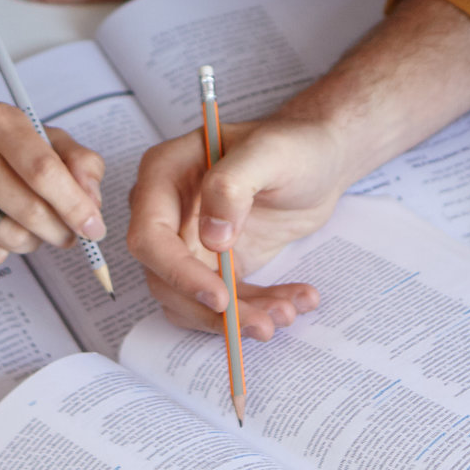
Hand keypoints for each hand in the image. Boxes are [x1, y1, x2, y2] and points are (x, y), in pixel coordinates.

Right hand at [0, 103, 107, 266]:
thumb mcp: (42, 139)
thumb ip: (79, 163)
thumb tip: (92, 202)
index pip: (43, 170)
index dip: (75, 205)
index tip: (95, 228)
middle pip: (30, 209)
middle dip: (61, 231)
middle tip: (70, 234)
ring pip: (10, 237)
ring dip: (32, 241)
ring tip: (26, 224)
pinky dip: (2, 250)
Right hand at [126, 117, 346, 337]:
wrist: (320, 161)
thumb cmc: (293, 145)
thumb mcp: (268, 153)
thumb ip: (232, 185)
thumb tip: (212, 239)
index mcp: (164, 175)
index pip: (150, 236)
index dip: (178, 273)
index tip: (221, 298)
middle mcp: (168, 213)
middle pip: (166, 280)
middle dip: (214, 311)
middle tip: (264, 323)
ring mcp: (190, 243)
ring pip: (194, 301)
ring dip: (239, 318)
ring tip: (288, 312)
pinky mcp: (217, 267)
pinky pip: (225, 304)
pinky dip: (258, 310)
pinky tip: (296, 301)